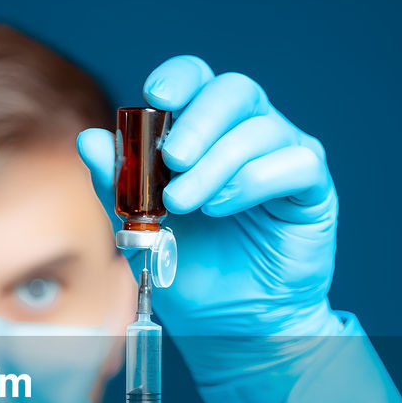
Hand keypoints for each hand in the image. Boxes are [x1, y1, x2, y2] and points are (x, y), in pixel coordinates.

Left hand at [77, 55, 341, 382]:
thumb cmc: (191, 270)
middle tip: (173, 159)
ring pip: (260, 129)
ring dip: (217, 163)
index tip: (155, 96)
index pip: (198, 81)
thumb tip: (89, 140)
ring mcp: (284, 155)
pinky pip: (296, 162)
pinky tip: (224, 207)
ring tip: (185, 203)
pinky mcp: (312, 188)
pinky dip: (255, 180)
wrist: (230, 324)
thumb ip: (118, 186)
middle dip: (198, 121)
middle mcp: (248, 133)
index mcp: (205, 132)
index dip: (180, 78)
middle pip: (234, 91)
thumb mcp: (141, 229)